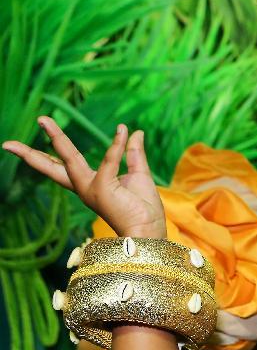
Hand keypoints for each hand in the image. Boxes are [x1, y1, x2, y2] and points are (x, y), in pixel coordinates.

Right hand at [2, 117, 165, 237]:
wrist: (149, 229)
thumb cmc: (144, 207)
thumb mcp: (138, 173)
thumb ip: (133, 153)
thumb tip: (135, 131)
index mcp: (89, 184)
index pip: (63, 166)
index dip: (47, 155)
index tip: (31, 141)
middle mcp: (85, 187)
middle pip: (53, 167)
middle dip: (30, 155)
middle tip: (8, 143)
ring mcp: (91, 188)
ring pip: (69, 159)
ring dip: (57, 139)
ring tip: (43, 120)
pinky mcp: (104, 188)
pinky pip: (110, 160)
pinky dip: (117, 145)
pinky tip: (122, 130)